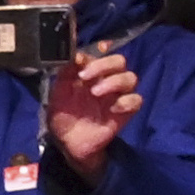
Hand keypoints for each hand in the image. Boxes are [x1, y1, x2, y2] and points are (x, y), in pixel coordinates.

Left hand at [43, 44, 144, 173]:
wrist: (67, 143)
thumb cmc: (64, 114)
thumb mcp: (59, 92)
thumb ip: (66, 72)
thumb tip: (75, 54)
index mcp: (92, 72)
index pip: (102, 54)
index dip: (97, 52)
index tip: (84, 58)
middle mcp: (107, 80)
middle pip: (119, 61)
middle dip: (104, 65)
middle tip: (86, 76)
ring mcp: (117, 95)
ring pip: (130, 78)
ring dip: (115, 81)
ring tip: (95, 93)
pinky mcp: (125, 112)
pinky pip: (136, 100)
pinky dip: (127, 101)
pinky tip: (113, 108)